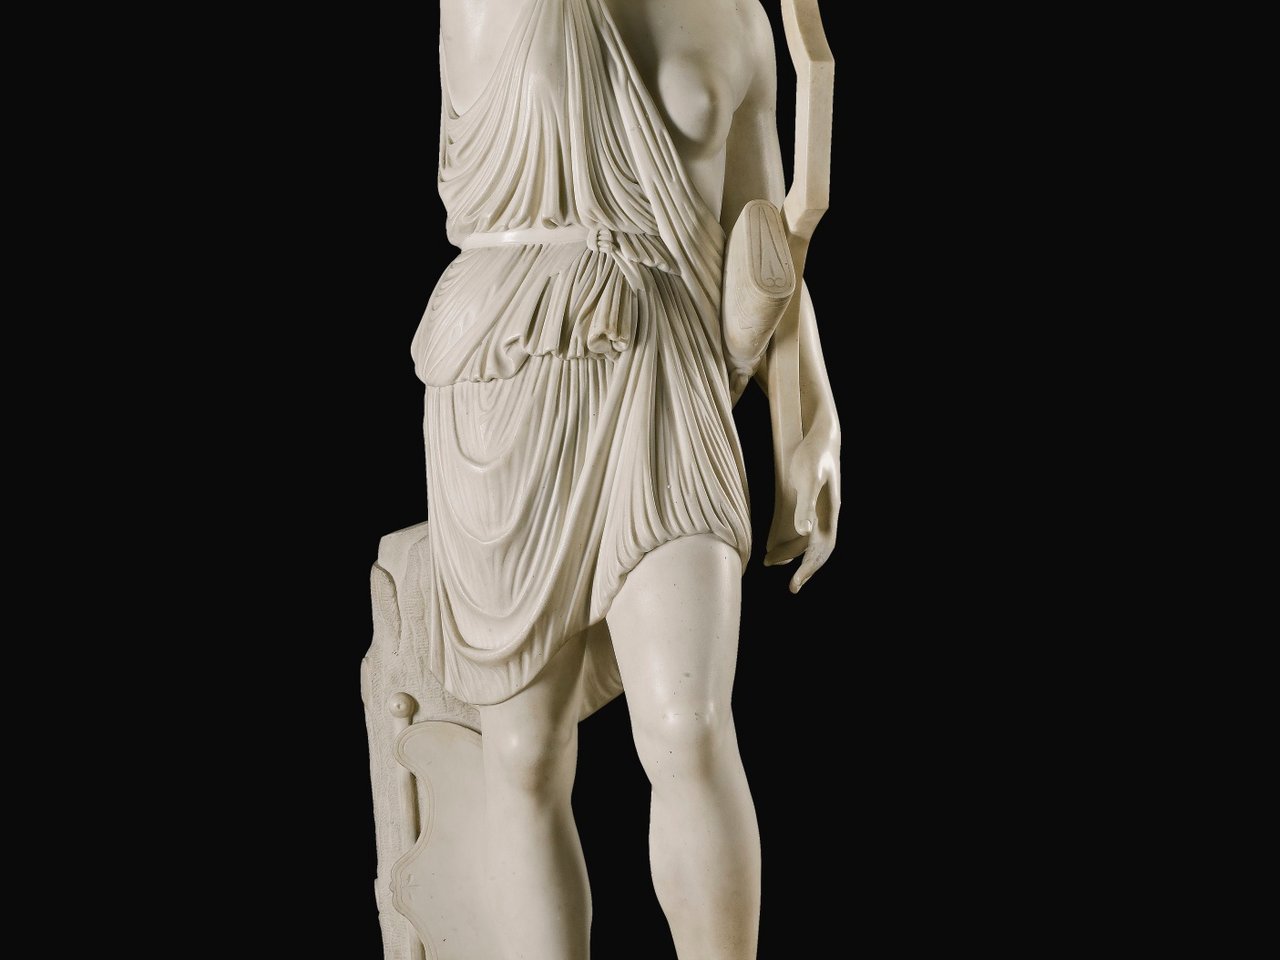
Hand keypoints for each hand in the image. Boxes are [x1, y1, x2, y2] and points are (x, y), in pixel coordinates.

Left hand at [763, 422, 839, 592]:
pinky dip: (791, 541)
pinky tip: (775, 544)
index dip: (809, 568)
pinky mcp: (811, 503)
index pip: (821, 549)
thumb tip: (803, 532)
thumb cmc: (814, 456)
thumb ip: (804, 505)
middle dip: (805, 569)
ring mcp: (820, 510)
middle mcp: (827, 515)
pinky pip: (803, 531)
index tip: (795, 584)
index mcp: (829, 513)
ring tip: (771, 562)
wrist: (821, 436)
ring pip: (809, 542)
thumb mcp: (807, 478)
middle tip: (791, 587)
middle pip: (818, 550)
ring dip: (792, 554)